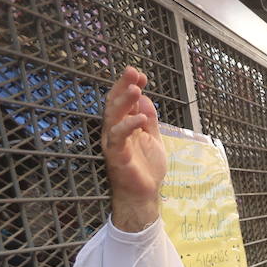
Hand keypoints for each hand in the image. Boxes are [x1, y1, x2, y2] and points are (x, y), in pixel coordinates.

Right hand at [103, 67, 166, 230]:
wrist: (144, 193)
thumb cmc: (146, 167)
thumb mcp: (153, 138)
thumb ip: (149, 120)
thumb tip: (146, 99)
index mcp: (124, 125)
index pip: (123, 101)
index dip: (129, 86)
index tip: (140, 74)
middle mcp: (115, 130)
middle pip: (115, 103)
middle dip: (123, 86)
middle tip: (133, 72)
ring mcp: (114, 142)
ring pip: (114, 116)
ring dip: (124, 101)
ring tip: (135, 89)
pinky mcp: (116, 154)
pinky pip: (119, 136)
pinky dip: (129, 125)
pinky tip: (140, 117)